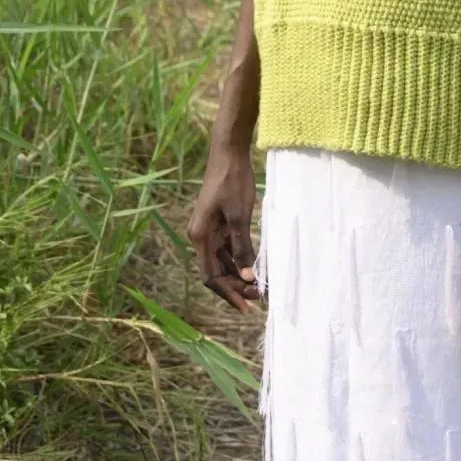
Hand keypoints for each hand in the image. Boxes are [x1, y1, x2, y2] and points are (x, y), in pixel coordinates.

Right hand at [187, 143, 261, 311]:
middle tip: (259, 296)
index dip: (228, 294)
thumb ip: (241, 247)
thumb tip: (246, 276)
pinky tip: (255, 267)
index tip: (246, 306)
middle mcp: (201, 236)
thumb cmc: (233, 182)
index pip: (211, 276)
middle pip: (216, 272)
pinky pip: (228, 249)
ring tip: (260, 286)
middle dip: (236, 286)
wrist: (229, 154)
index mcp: (200, 236)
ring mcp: (210, 230)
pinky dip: (240, 260)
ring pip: (223, 262)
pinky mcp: (219, 224)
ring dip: (239, 275)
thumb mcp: (239, 217)